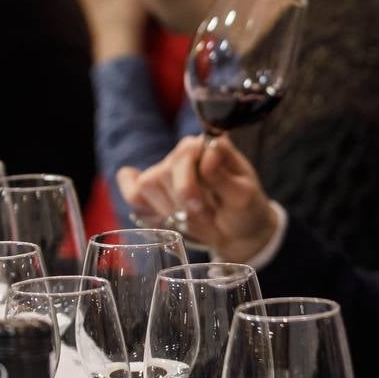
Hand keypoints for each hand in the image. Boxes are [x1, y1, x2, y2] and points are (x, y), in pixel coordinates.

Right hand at [117, 134, 278, 261]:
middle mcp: (185, 152)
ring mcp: (166, 169)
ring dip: (167, 209)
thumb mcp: (243, 195)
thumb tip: (206, 156)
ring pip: (147, 185)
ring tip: (190, 220)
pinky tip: (157, 214)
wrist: (239, 231)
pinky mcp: (154, 191)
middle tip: (203, 218)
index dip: (189, 186)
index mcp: (209, 146)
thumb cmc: (245, 209)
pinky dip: (140, 205)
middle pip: (163, 172)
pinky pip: (133, 192)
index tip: (204, 210)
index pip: (186, 153)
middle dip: (180, 203)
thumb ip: (223, 177)